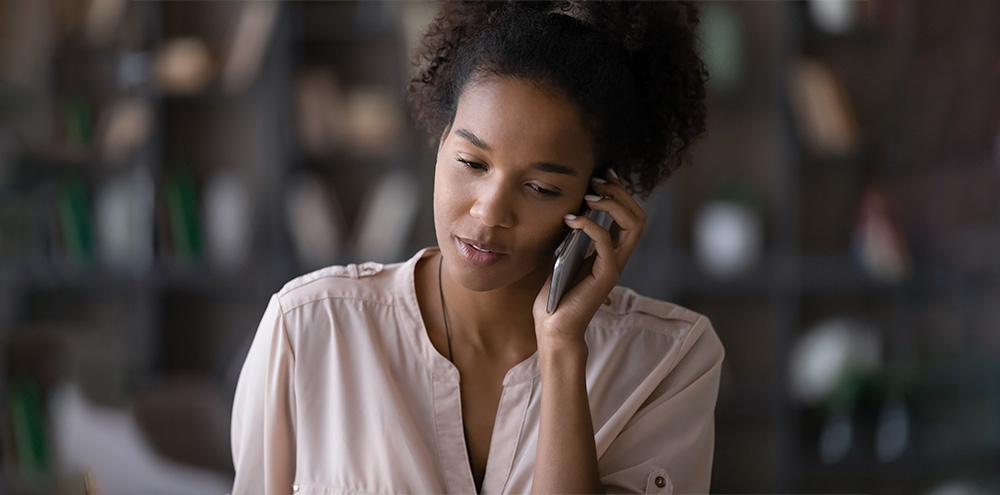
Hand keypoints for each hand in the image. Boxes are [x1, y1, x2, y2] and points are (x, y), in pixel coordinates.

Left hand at [532, 168, 646, 348]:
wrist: (553, 327)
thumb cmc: (555, 295)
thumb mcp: (563, 256)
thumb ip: (572, 236)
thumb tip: (571, 208)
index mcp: (611, 252)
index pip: (630, 216)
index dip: (620, 193)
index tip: (602, 176)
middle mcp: (618, 258)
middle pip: (638, 216)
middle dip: (620, 193)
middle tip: (597, 182)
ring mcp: (614, 267)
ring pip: (633, 225)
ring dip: (612, 204)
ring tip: (589, 197)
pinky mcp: (605, 276)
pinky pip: (606, 242)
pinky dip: (590, 225)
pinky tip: (571, 220)